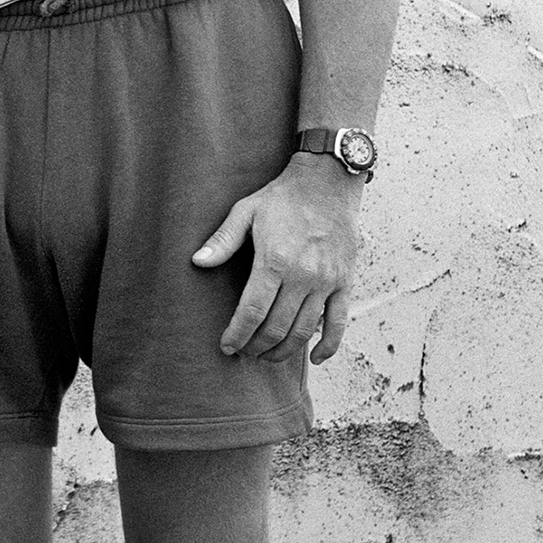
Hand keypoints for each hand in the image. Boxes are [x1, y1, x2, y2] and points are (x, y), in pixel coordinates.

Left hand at [193, 153, 363, 361]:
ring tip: (266, 356)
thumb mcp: (245, 211)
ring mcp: (327, 282)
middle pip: (277, 326)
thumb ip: (222, 240)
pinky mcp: (345, 282)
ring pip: (305, 330)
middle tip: (244, 353)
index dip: (238, 334)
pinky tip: (314, 358)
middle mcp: (303, 276)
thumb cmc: (282, 198)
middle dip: (257, 345)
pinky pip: (340, 322)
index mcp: (275, 261)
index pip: (252, 311)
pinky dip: (329, 345)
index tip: (227, 346)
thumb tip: (197, 262)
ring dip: (284, 350)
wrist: (328, 184)